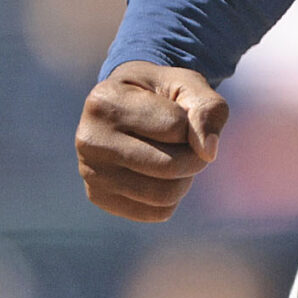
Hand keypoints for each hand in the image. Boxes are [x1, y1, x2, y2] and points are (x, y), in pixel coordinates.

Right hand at [76, 63, 228, 221]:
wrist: (127, 107)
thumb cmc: (161, 94)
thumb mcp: (188, 85)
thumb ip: (207, 109)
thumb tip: (208, 152)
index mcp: (105, 100)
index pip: (175, 126)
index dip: (193, 123)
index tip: (182, 113)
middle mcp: (89, 139)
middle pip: (169, 167)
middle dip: (194, 157)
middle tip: (190, 144)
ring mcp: (90, 172)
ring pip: (164, 195)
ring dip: (184, 178)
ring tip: (174, 156)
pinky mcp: (98, 197)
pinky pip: (156, 212)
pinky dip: (171, 196)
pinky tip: (157, 173)